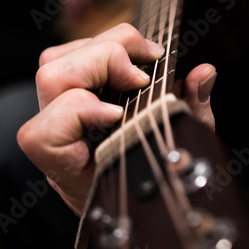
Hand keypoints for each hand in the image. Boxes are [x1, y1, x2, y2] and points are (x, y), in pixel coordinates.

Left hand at [17, 23, 215, 215]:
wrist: (129, 201)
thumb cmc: (156, 184)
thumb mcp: (184, 154)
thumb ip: (192, 112)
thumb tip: (202, 72)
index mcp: (74, 173)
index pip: (45, 136)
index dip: (78, 112)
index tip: (119, 114)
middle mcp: (56, 142)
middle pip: (51, 79)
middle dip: (105, 58)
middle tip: (149, 61)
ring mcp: (54, 117)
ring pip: (51, 64)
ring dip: (100, 47)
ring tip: (141, 55)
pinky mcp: (61, 97)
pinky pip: (62, 60)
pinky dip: (95, 48)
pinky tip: (126, 61)